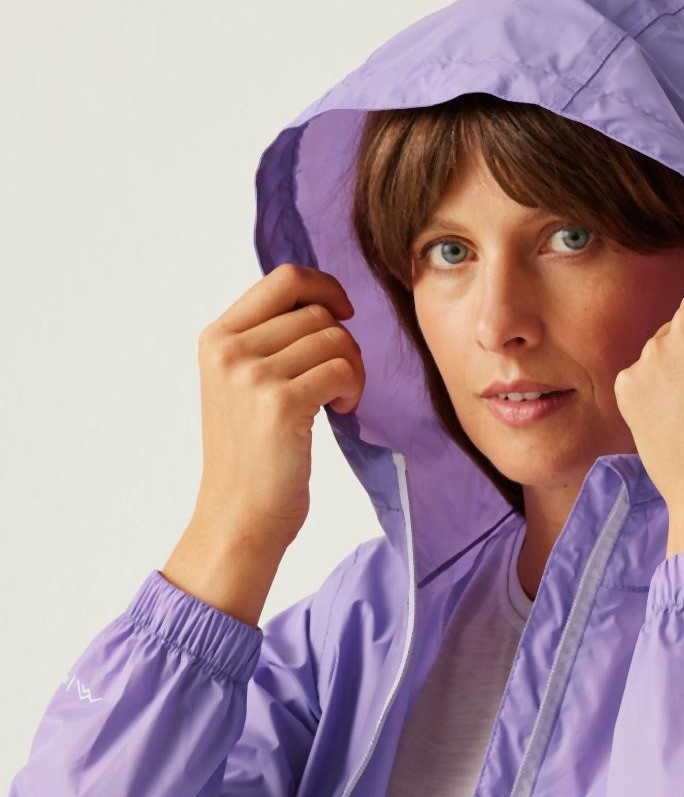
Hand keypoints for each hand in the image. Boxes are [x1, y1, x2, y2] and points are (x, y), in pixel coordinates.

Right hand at [192, 263, 364, 552]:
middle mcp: (229, 350)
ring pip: (335, 339)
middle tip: (341, 379)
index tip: (344, 312)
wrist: (239, 517)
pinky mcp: (280, 403)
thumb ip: (267, 339)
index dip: (326, 287)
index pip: (284, 279)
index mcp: (217, 337)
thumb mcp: (240, 384)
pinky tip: (341, 411)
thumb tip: (323, 301)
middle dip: (344, 341)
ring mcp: (252, 375)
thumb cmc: (251, 454)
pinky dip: (354, 389)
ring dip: (353, 368)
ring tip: (340, 398)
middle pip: (317, 311)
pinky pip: (342, 369)